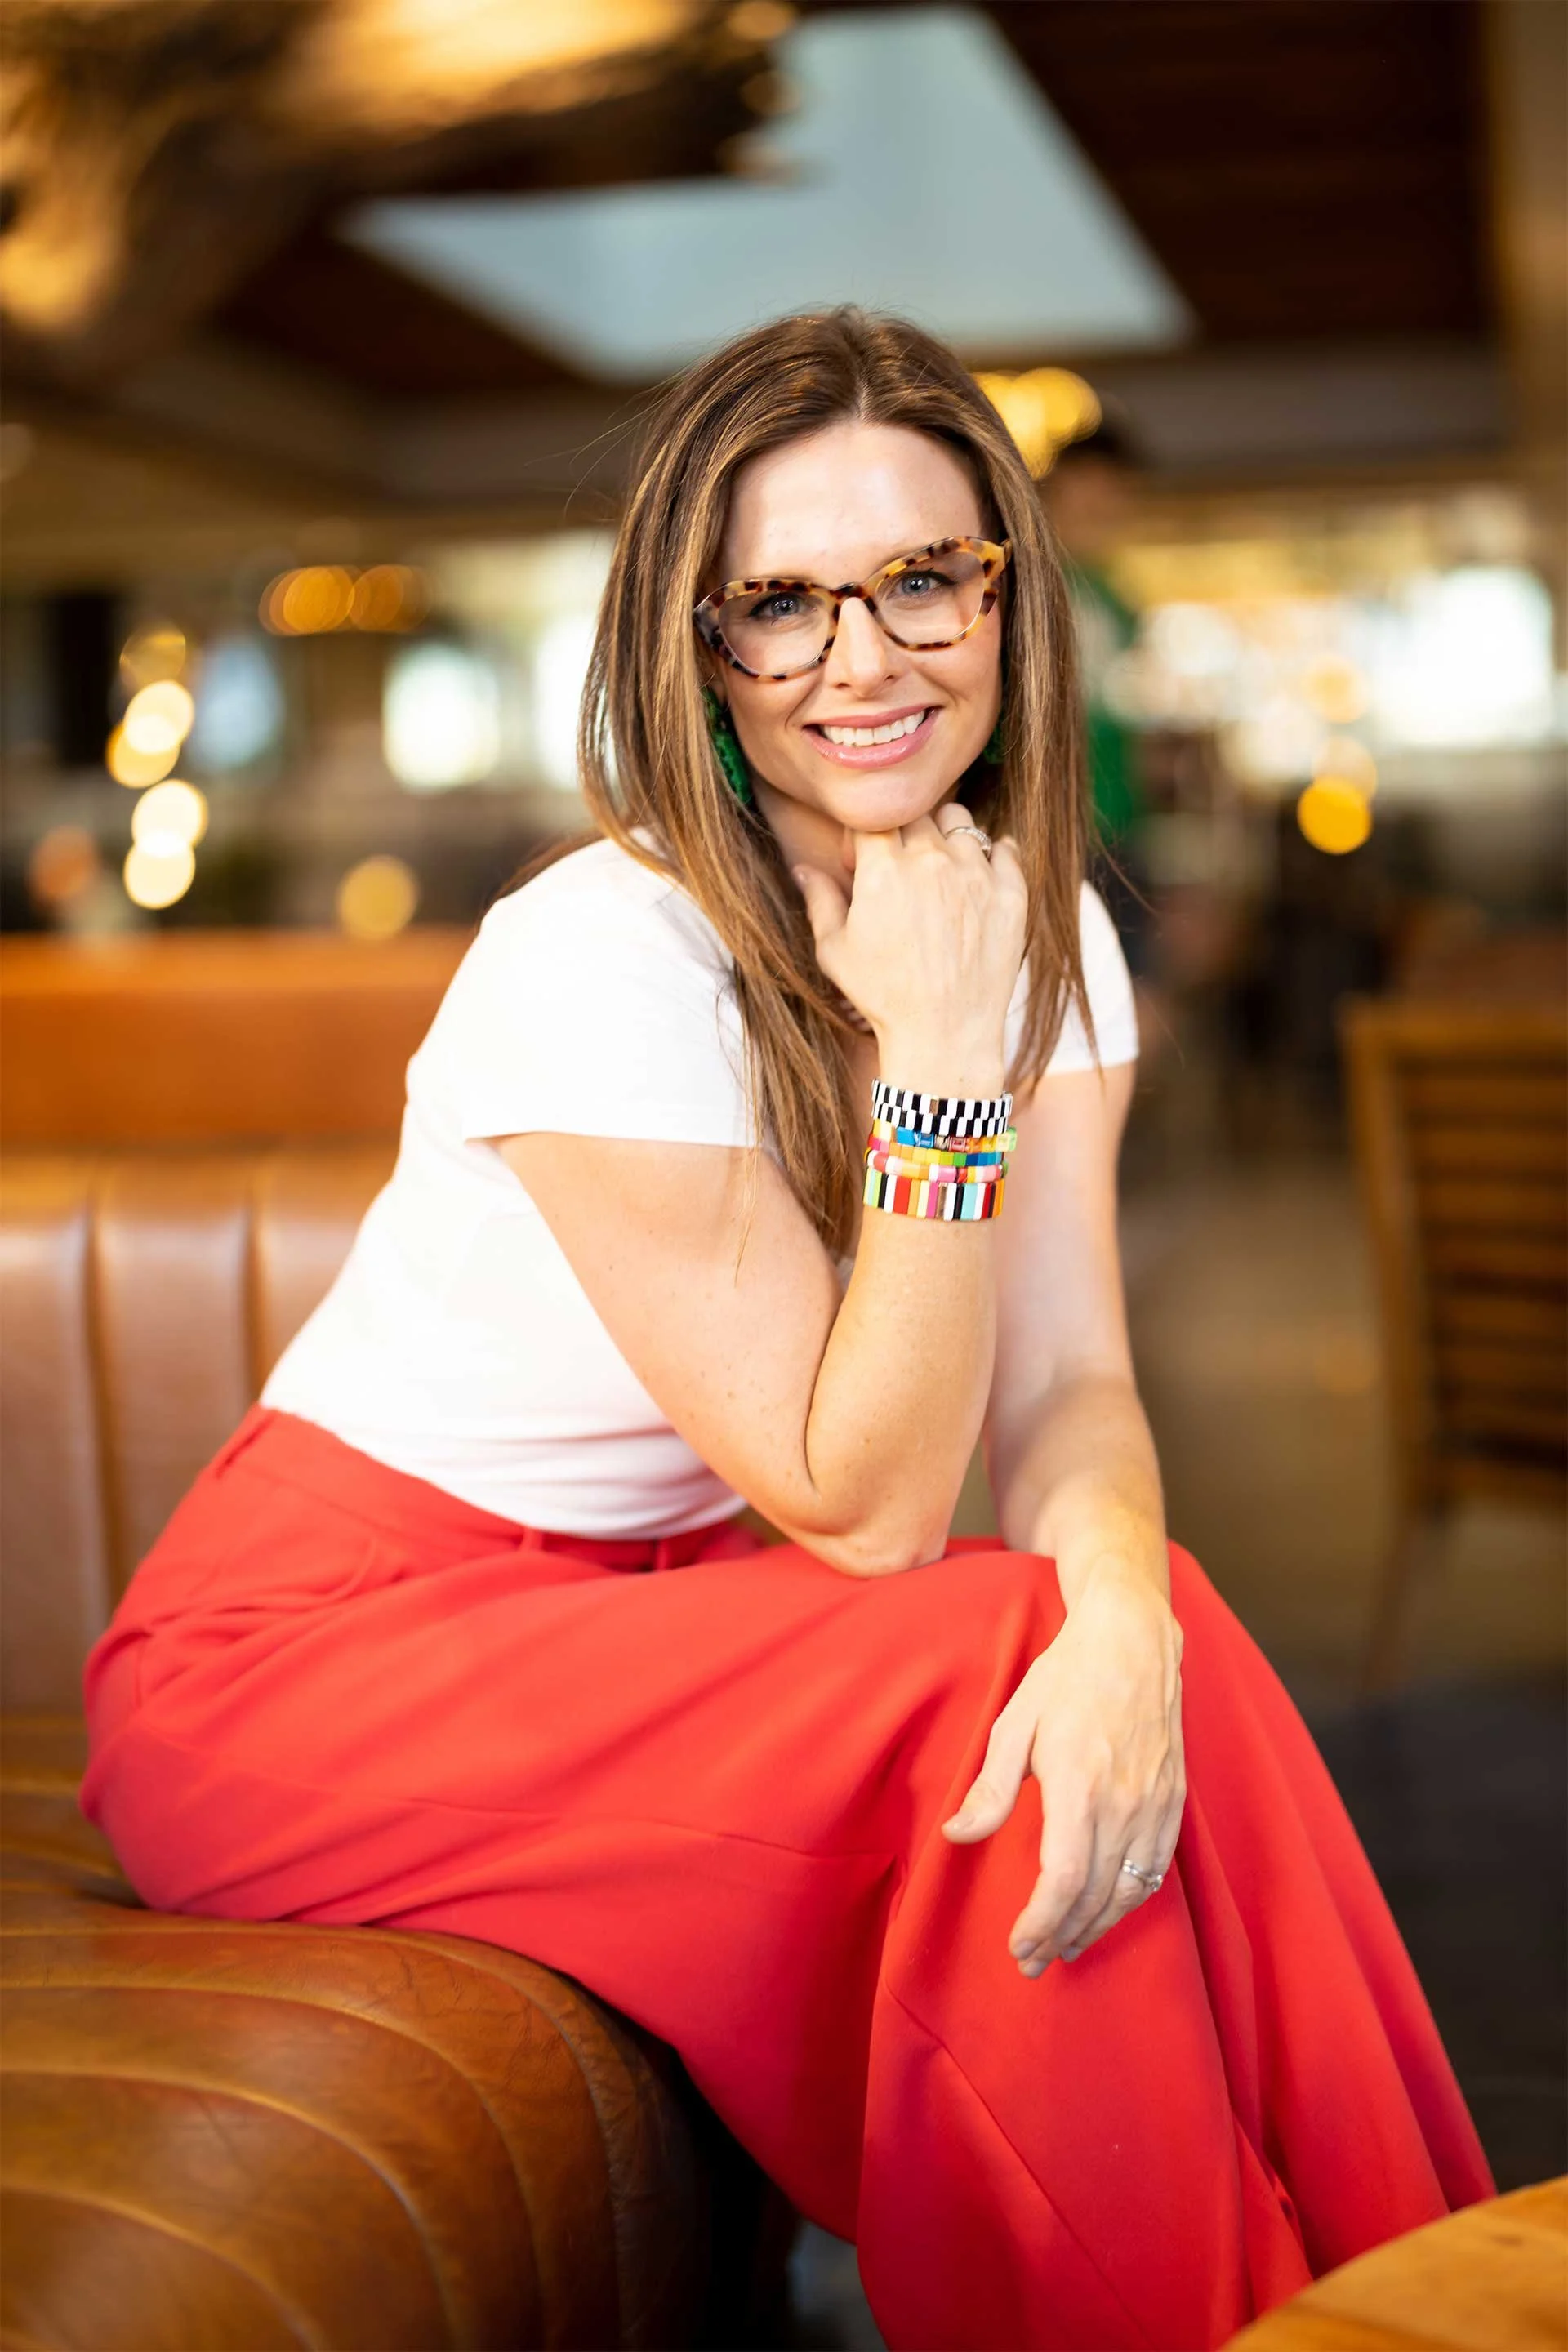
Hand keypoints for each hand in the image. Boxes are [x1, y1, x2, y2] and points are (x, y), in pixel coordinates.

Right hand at [791, 805, 1025, 1095]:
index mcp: (884, 869)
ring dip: (944, 835)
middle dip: (902, 833)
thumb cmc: (883, 996)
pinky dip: (992, 854)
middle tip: (898, 870)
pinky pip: (1005, 848)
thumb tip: (802, 869)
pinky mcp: (1010, 893)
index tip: (862, 863)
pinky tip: (976, 879)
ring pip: (960, 822)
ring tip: (938, 870)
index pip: (873, 817)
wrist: (944, 1034)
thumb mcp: (835, 951)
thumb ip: (819, 900)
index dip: (864, 836)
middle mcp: (932, 861)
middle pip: (917, 813)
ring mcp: (976, 874)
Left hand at [940, 1565, 1185, 1972]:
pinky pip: (1157, 1867)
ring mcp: (1155, 1803)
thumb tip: (956, 1836)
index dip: (1041, 1922)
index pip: (1065, 1879)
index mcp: (1079, 1784)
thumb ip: (990, 1788)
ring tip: (1065, 1945)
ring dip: (1096, 1927)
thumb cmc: (1066, 1679)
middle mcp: (1124, 1801)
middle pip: (1096, 1896)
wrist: (1132, 1640)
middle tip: (1032, 1962)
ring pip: (1130, 1890)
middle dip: (1060, 1936)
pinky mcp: (1173, 1799)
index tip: (1019, 1947)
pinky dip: (1131, 1899)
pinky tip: (1108, 1908)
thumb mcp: (1015, 1724)